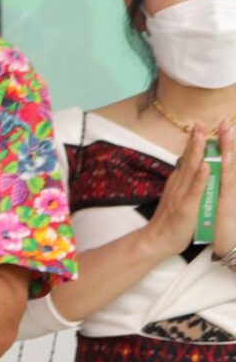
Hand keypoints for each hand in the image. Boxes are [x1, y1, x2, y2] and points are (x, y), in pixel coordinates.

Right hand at [148, 123, 232, 255]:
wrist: (157, 240)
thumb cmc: (171, 220)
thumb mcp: (178, 196)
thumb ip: (184, 182)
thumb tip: (190, 167)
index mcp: (179, 181)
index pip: (187, 157)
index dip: (194, 140)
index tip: (200, 124)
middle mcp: (178, 184)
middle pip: (188, 158)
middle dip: (196, 139)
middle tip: (201, 122)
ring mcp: (181, 195)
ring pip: (190, 170)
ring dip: (197, 152)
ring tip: (202, 135)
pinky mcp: (186, 208)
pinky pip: (194, 191)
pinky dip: (199, 178)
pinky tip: (204, 167)